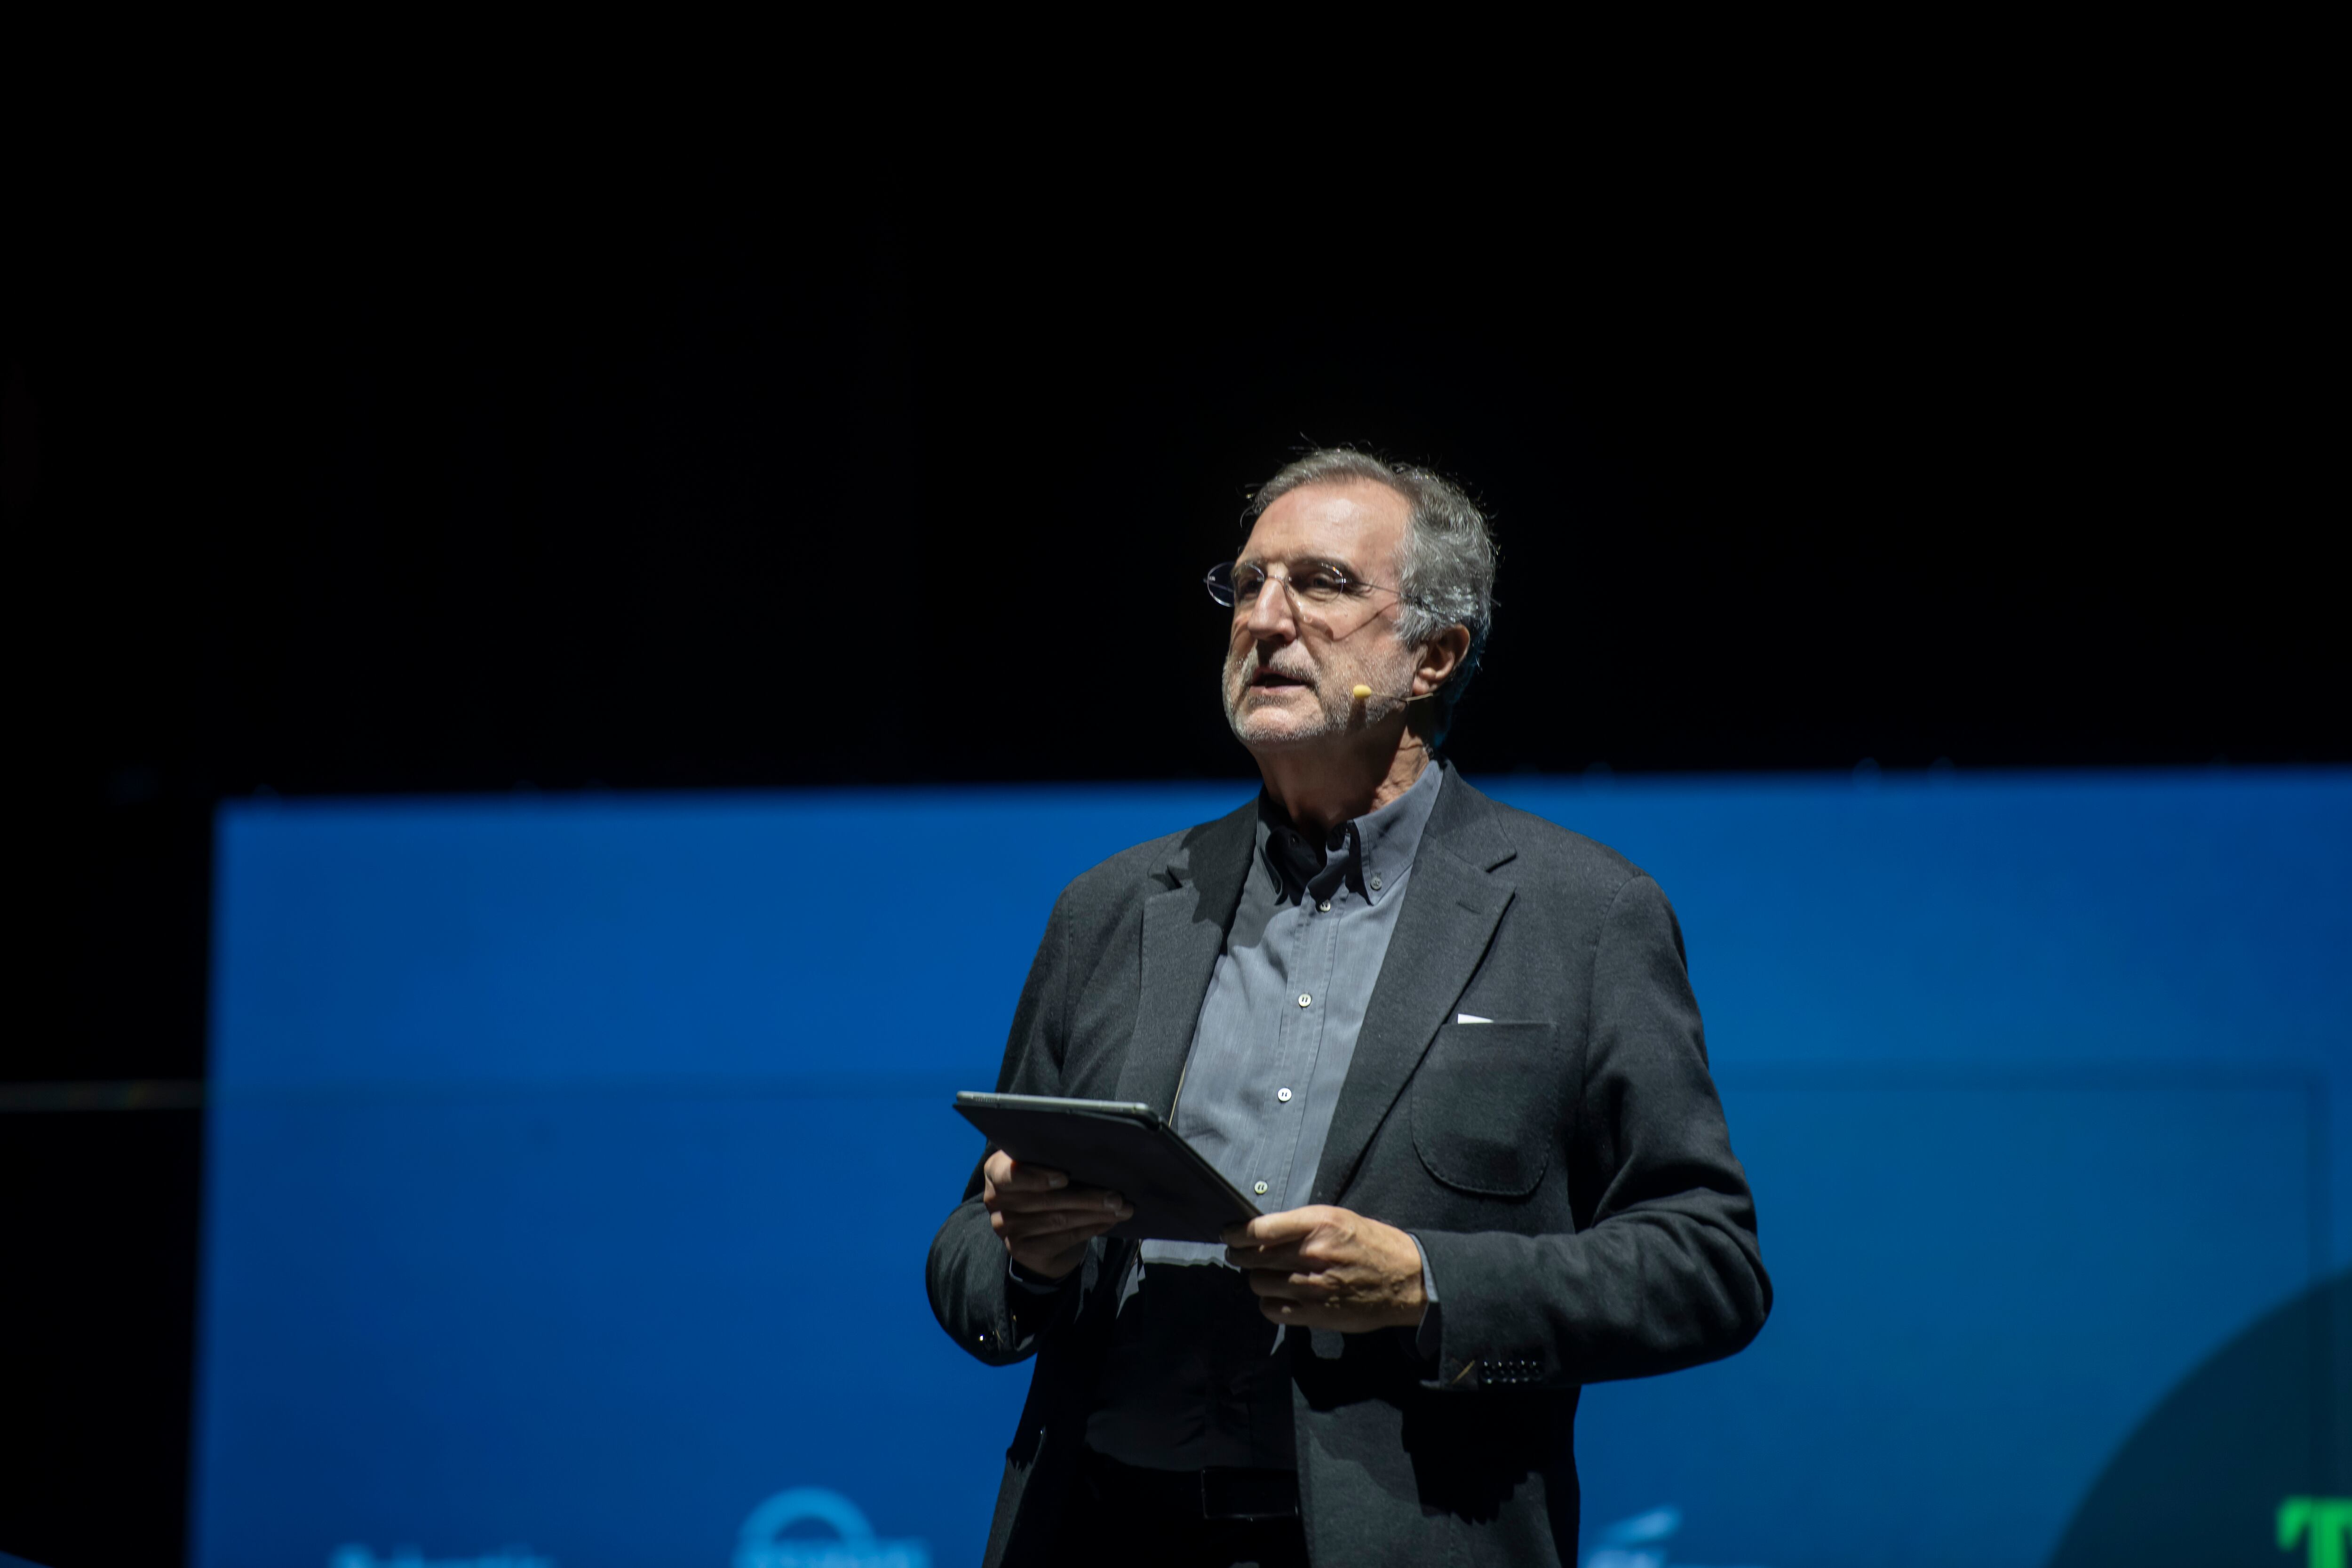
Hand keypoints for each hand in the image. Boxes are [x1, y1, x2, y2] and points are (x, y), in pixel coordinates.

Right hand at [982, 1150, 1131, 1280]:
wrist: (1035, 1229)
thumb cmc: (1042, 1185)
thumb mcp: (1041, 1165)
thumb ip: (1052, 1158)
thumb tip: (1093, 1156)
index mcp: (996, 1171)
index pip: (1007, 1174)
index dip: (1036, 1177)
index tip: (1064, 1177)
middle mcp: (994, 1200)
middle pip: (1044, 1199)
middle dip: (1085, 1197)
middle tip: (1116, 1196)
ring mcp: (1006, 1228)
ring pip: (1058, 1219)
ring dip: (1094, 1213)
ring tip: (1121, 1208)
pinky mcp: (1021, 1249)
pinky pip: (1062, 1238)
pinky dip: (1090, 1228)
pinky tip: (1109, 1221)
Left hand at [1222, 1205, 1426, 1331]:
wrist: (1406, 1279)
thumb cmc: (1372, 1244)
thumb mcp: (1338, 1219)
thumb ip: (1301, 1225)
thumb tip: (1262, 1231)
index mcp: (1318, 1224)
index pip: (1260, 1229)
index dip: (1236, 1233)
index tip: (1229, 1234)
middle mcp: (1312, 1254)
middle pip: (1254, 1257)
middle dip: (1240, 1255)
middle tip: (1239, 1254)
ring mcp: (1312, 1287)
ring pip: (1259, 1284)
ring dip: (1256, 1279)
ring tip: (1265, 1274)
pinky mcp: (1315, 1314)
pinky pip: (1272, 1310)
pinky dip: (1268, 1302)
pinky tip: (1277, 1295)